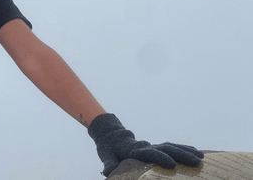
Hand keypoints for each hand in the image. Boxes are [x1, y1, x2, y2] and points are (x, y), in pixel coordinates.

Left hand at [88, 113, 203, 176]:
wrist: (111, 136)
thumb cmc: (109, 149)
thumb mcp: (106, 156)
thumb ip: (108, 163)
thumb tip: (108, 171)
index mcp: (134, 150)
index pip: (150, 153)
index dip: (161, 158)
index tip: (172, 165)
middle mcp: (146, 146)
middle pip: (166, 148)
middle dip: (182, 155)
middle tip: (197, 162)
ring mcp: (153, 145)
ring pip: (172, 146)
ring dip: (187, 151)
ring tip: (201, 158)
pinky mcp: (157, 146)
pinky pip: (173, 146)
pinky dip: (185, 149)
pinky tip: (198, 153)